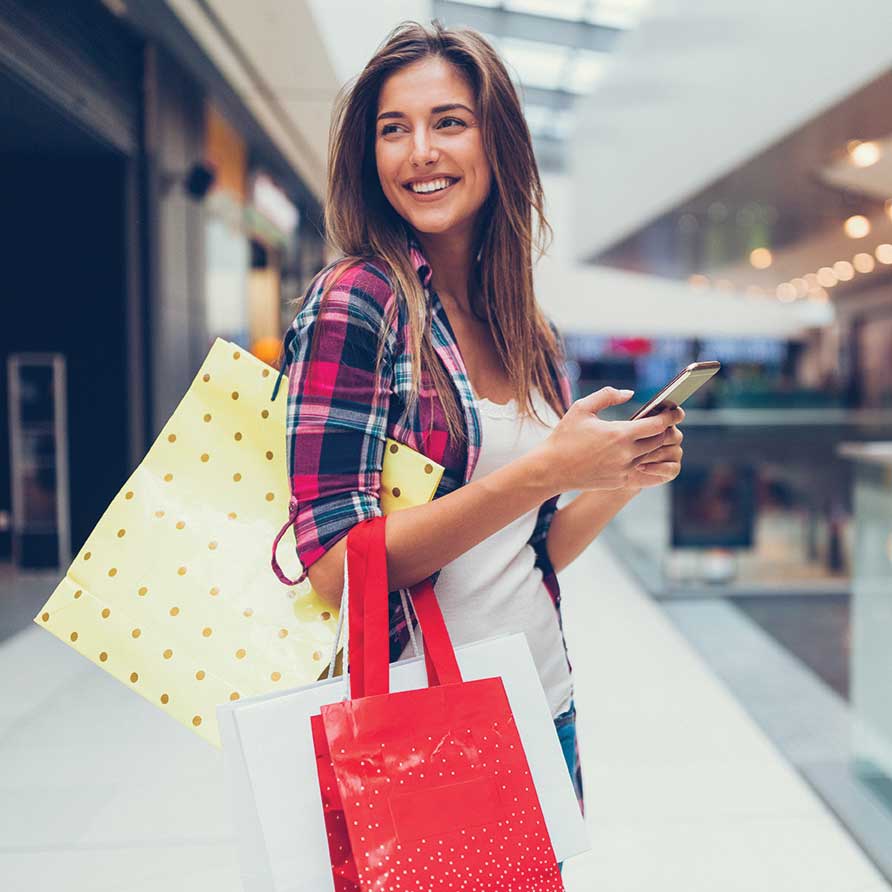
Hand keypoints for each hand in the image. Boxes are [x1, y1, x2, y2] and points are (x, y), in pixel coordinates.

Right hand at [535, 387, 684, 493]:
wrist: (552, 469)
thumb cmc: (565, 436)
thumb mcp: (582, 408)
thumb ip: (607, 395)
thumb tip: (630, 393)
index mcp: (619, 433)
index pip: (657, 424)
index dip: (670, 416)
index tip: (676, 410)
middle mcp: (626, 454)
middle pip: (661, 440)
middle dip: (668, 430)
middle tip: (668, 422)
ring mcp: (625, 470)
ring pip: (656, 457)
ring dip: (662, 447)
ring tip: (660, 437)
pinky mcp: (621, 482)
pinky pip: (649, 475)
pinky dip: (657, 467)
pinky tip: (656, 458)